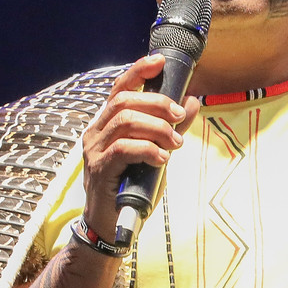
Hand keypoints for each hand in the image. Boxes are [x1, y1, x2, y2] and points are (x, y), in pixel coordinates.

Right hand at [77, 54, 198, 239]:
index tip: (160, 62)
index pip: (119, 89)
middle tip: (179, 117)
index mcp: (107, 124)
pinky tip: (162, 159)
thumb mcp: (158, 153)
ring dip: (157, 128)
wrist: (113, 225)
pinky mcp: (99, 169)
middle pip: (124, 101)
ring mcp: (94, 150)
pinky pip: (124, 149)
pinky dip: (148, 149)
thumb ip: (171, 128)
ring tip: (175, 143)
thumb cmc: (133, 187)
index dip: (138, 71)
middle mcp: (96, 132)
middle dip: (156, 103)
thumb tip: (192, 101)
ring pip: (125, 122)